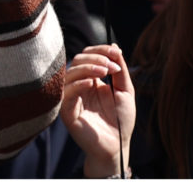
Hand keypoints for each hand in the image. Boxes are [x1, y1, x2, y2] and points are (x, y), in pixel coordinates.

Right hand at [61, 45, 135, 176]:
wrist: (117, 145)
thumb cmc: (122, 120)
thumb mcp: (125, 90)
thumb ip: (120, 70)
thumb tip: (114, 46)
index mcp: (91, 80)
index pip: (88, 56)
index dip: (100, 50)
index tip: (115, 52)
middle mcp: (79, 87)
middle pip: (78, 60)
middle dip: (96, 57)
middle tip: (112, 65)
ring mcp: (72, 98)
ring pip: (70, 73)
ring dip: (88, 67)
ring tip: (105, 71)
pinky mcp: (67, 111)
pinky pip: (67, 93)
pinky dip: (78, 83)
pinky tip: (92, 83)